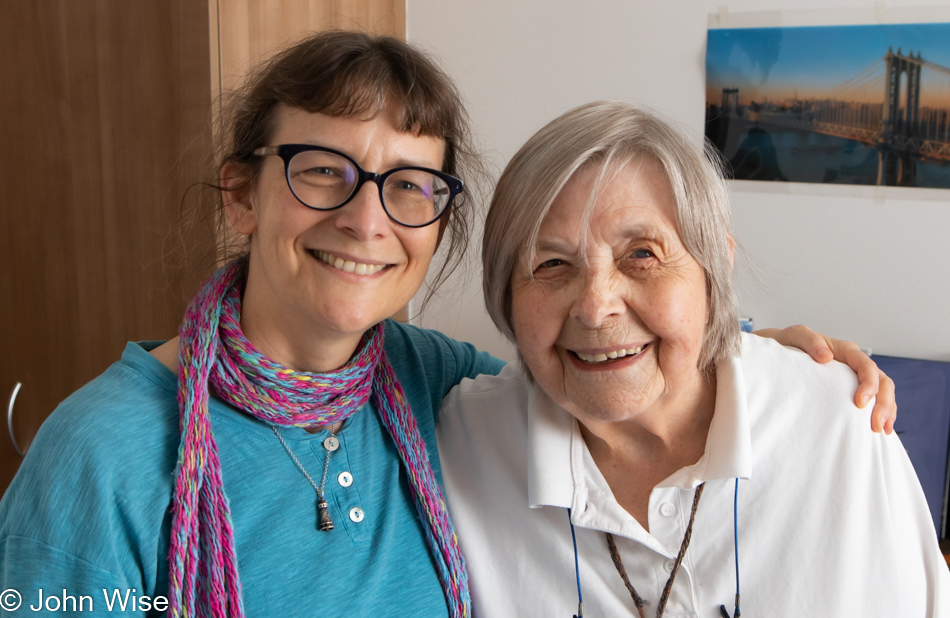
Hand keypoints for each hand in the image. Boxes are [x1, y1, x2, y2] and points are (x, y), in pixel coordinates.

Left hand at [754, 325, 895, 433]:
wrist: (781, 352)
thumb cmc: (789, 343)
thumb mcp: (795, 336)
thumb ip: (810, 341)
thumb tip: (826, 356)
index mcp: (845, 350)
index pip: (866, 365)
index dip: (868, 384)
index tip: (860, 403)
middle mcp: (855, 364)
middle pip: (882, 381)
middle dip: (883, 403)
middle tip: (876, 425)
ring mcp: (856, 377)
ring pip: (883, 392)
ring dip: (887, 411)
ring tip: (882, 430)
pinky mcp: (853, 390)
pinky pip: (875, 401)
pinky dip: (882, 413)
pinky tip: (882, 430)